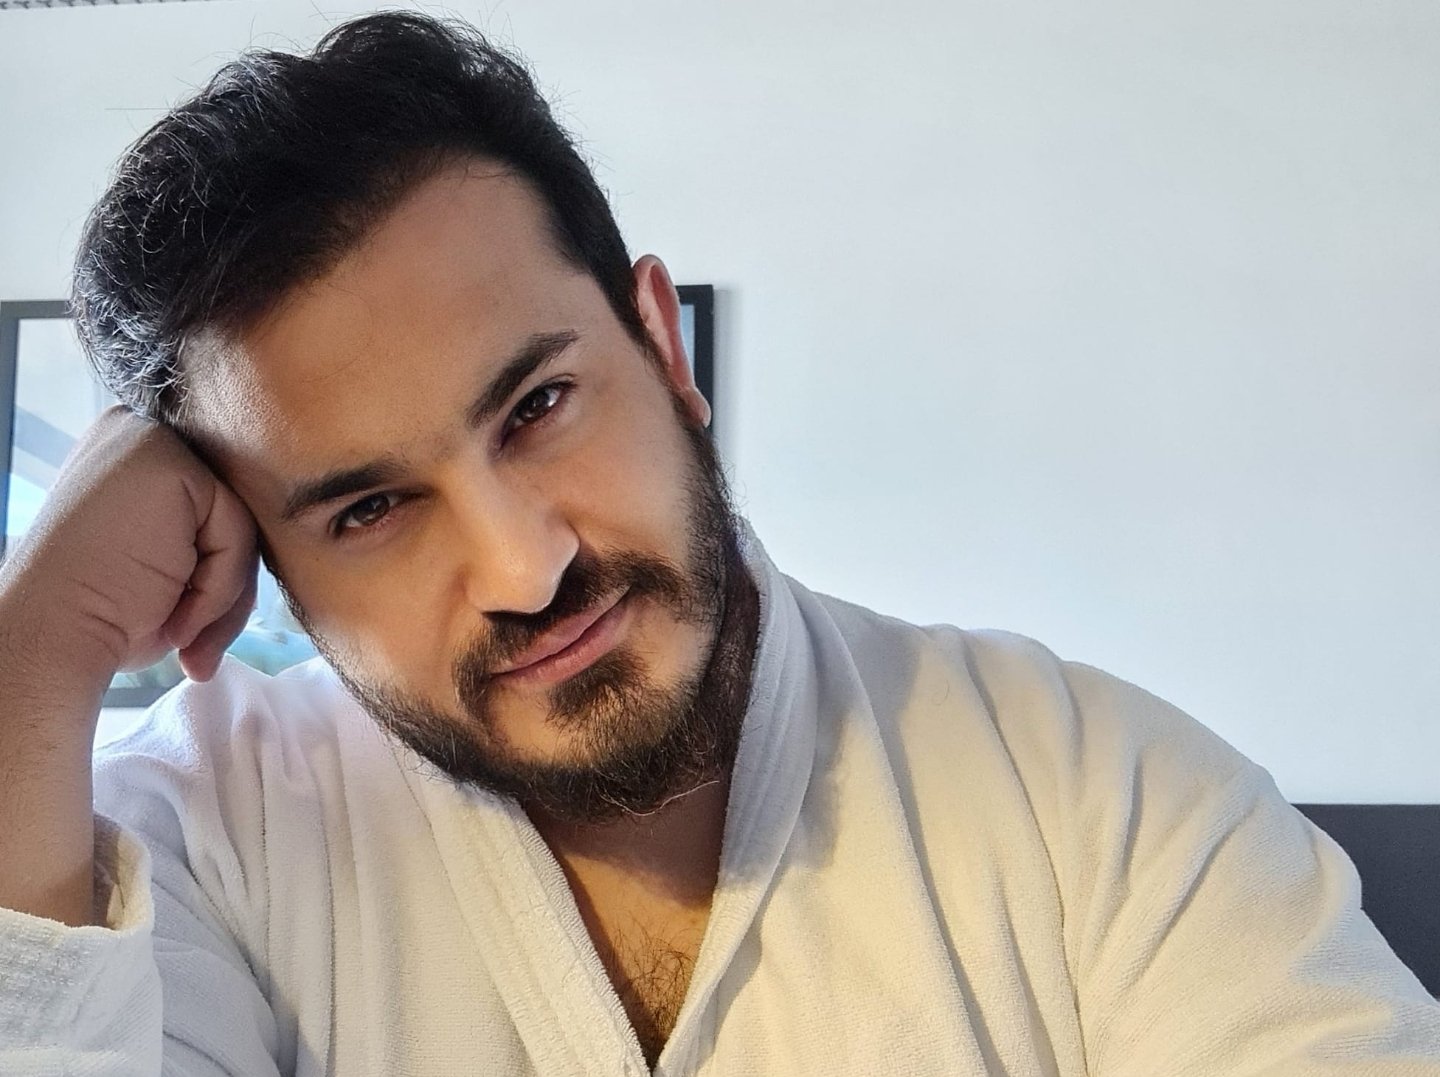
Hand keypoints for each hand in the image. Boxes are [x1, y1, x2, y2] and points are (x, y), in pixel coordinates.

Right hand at [0, 406, 258, 695]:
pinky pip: (237, 531)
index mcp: (135, 456)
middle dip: (224, 587)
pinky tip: (174, 614)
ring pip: (242, 524)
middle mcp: (138, 434)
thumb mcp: (169, 563)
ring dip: (221, 597)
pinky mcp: (166, 459)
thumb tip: (286, 525)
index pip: (219, 506)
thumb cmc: (106, 615)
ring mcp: (149, 439)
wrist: (53, 641)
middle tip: (190, 643)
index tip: (182, 624)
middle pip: (236, 511)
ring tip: (176, 631)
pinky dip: (218, 587)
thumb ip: (212, 533)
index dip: (215, 573)